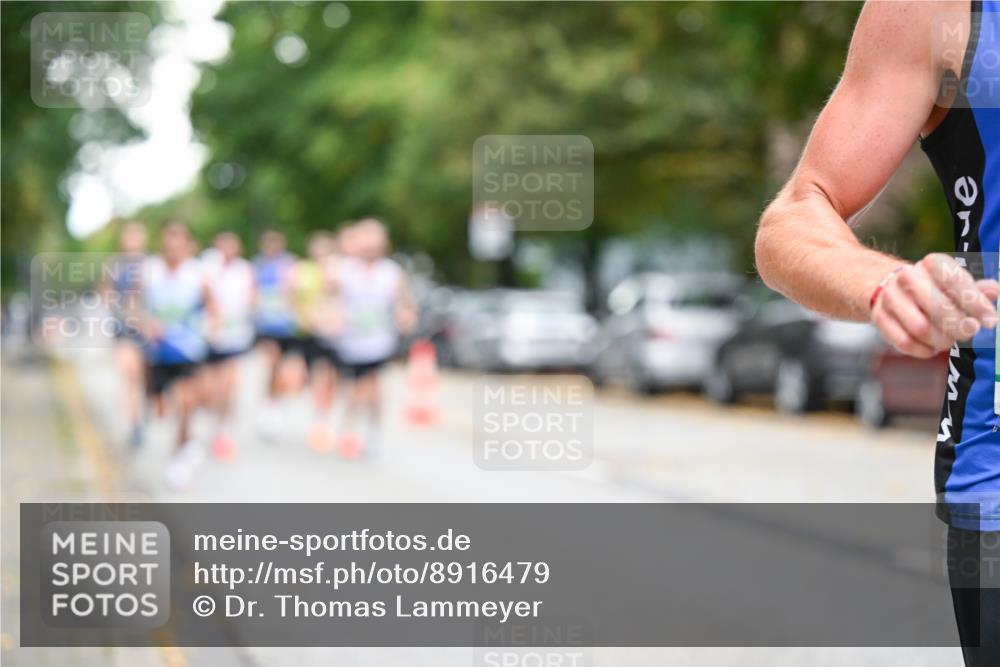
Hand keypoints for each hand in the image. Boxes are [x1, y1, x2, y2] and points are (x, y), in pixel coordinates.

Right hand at [871, 253, 999, 357]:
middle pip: (938, 308)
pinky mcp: (880, 318)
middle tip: (969, 332)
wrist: (892, 289)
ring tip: (948, 340)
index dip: (976, 303)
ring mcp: (890, 298)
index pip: (956, 282)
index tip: (990, 321)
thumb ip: (976, 289)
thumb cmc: (933, 288)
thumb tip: (995, 292)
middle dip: (959, 326)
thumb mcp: (955, 282)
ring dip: (940, 340)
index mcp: (932, 263)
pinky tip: (931, 347)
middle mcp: (908, 277)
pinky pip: (905, 342)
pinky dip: (923, 350)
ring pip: (921, 328)